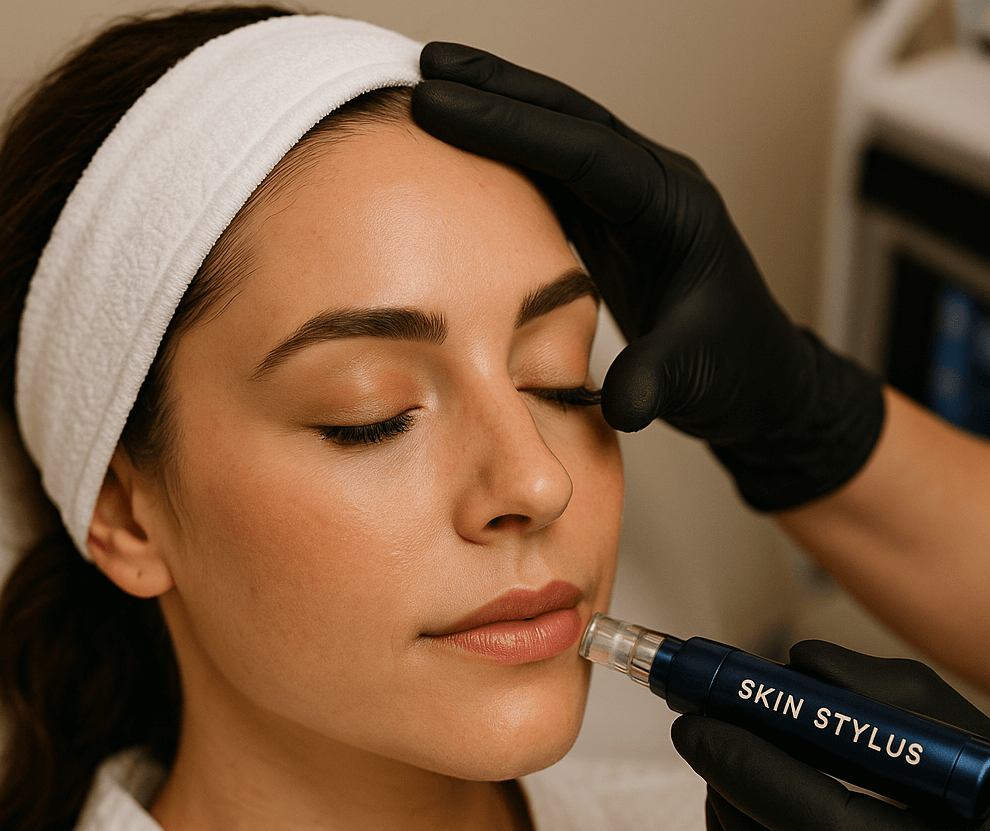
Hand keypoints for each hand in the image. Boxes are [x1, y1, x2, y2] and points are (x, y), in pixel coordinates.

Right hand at [413, 43, 884, 510]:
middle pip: (571, 122)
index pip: (586, 153)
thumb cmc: (735, 370)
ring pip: (562, 139)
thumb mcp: (695, 380)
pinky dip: (513, 157)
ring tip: (438, 90)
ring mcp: (635, 202)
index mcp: (674, 211)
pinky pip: (559, 175)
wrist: (756, 377)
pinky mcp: (616, 224)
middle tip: (428, 69)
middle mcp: (655, 190)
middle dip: (499, 91)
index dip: (512, 128)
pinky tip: (472, 152)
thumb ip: (655, 383)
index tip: (441, 106)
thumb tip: (619, 406)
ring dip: (502, 112)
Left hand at [671, 641, 989, 830]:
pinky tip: (743, 828)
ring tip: (726, 771)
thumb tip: (793, 667)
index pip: (824, 826)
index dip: (750, 768)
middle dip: (726, 785)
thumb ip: (884, 698)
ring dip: (722, 820)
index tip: (698, 720)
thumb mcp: (967, 752)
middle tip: (704, 730)